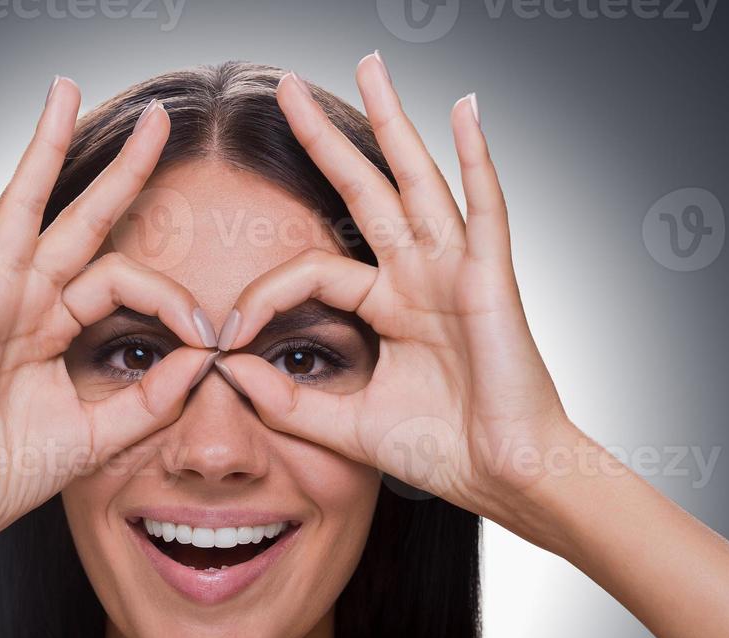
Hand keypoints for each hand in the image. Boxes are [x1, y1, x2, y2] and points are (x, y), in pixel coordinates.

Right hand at [0, 81, 215, 553]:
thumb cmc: (14, 468)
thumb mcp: (103, 431)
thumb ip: (153, 397)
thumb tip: (207, 359)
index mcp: (56, 324)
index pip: (124, 279)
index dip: (173, 298)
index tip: (212, 333)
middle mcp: (26, 298)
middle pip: (80, 215)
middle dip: (121, 167)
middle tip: (161, 119)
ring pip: (24, 204)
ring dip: (47, 146)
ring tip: (64, 90)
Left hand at [216, 56, 579, 539]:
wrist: (504, 478)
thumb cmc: (442, 453)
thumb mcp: (346, 426)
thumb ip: (287, 402)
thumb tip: (226, 371)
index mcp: (388, 306)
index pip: (310, 271)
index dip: (262, 296)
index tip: (225, 336)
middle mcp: (420, 277)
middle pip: (364, 190)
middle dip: (324, 138)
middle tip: (285, 86)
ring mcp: (455, 271)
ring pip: (417, 180)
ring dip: (393, 122)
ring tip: (371, 67)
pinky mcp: (491, 279)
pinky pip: (485, 208)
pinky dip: (476, 158)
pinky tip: (465, 110)